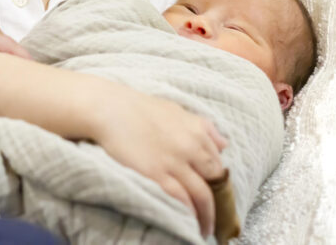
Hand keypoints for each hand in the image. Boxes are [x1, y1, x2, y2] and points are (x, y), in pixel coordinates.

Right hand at [90, 86, 227, 237]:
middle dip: (218, 198)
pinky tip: (188, 219)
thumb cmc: (141, 109)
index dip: (218, 180)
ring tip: (206, 228)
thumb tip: (224, 144)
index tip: (215, 192)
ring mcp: (174, 161)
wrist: (111, 109)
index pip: (218, 162)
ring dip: (207, 214)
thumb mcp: (177, 111)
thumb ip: (204, 127)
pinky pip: (180, 197)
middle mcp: (191, 146)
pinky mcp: (156, 172)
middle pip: (215, 179)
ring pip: (201, 194)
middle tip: (215, 213)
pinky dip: (188, 210)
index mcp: (198, 130)